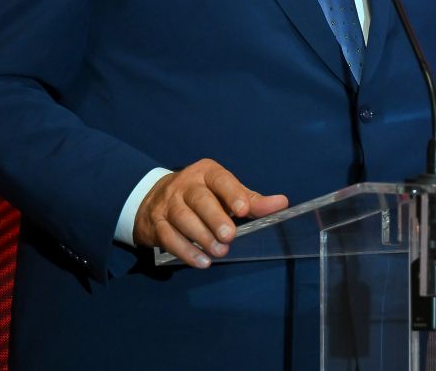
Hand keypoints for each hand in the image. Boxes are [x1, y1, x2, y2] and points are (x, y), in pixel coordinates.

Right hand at [134, 159, 290, 268]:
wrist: (153, 198)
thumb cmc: (200, 195)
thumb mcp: (224, 192)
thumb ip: (250, 200)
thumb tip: (282, 203)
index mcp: (206, 173)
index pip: (220, 180)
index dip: (232, 194)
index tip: (243, 210)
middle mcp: (185, 185)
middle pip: (200, 200)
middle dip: (215, 219)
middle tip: (229, 236)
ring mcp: (168, 203)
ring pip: (183, 219)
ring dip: (202, 238)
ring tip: (219, 252)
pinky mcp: (156, 223)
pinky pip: (169, 237)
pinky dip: (185, 251)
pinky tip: (201, 262)